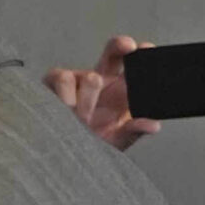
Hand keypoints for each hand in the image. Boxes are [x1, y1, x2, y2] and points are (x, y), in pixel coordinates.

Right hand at [43, 36, 161, 150]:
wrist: (61, 158)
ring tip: (83, 118)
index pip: (134, 65)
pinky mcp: (52, 85)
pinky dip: (64, 96)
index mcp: (120, 91)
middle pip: (113, 52)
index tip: (147, 50)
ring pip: (86, 75)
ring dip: (87, 98)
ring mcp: (76, 82)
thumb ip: (134, 131)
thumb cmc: (90, 145)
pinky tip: (66, 110)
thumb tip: (153, 125)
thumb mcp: (116, 141)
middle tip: (128, 47)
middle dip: (120, 46)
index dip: (141, 55)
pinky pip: (60, 78)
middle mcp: (100, 81)